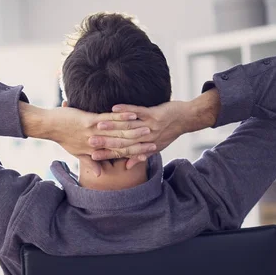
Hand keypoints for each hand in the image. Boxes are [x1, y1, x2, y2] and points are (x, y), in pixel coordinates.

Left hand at [21, 103, 157, 175]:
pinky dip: (121, 117)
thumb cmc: (62, 137)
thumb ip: (89, 163)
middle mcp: (96, 144)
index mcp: (95, 151)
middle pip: (122, 144)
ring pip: (117, 132)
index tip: (148, 154)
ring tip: (149, 128)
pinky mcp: (89, 121)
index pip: (118, 154)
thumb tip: (97, 174)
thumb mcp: (76, 152)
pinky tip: (132, 115)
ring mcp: (93, 132)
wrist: (49, 125)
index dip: (134, 154)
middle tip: (155, 141)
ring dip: (134, 130)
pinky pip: (108, 119)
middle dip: (139, 143)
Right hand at [89, 89, 220, 168]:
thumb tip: (127, 166)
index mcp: (143, 147)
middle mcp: (145, 139)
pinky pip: (138, 111)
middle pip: (122, 141)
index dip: (107, 154)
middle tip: (89, 141)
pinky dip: (126, 110)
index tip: (92, 155)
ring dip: (112, 125)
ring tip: (97, 125)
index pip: (121, 153)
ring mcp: (150, 126)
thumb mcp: (154, 147)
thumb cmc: (169, 133)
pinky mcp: (154, 114)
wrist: (186, 119)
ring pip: (127, 127)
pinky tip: (114, 107)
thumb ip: (139, 156)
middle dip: (104, 142)